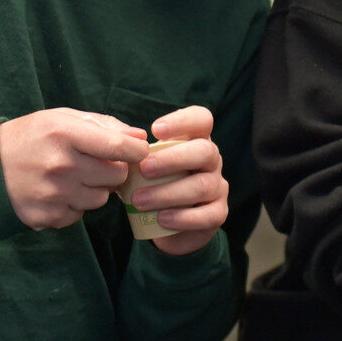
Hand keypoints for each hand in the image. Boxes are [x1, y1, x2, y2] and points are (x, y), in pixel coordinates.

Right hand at [0, 109, 144, 229]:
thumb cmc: (31, 138)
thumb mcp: (62, 119)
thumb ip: (105, 125)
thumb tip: (140, 138)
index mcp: (65, 134)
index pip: (119, 147)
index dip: (136, 151)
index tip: (138, 152)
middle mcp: (60, 165)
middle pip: (116, 176)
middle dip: (114, 170)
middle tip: (96, 164)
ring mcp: (53, 194)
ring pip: (101, 199)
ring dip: (94, 190)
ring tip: (72, 177)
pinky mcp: (46, 216)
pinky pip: (80, 215)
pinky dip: (74, 206)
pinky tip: (57, 193)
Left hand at [132, 106, 230, 256]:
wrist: (162, 221)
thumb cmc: (149, 182)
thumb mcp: (141, 163)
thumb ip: (132, 151)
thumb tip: (123, 141)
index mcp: (195, 140)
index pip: (202, 119)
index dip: (183, 121)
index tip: (155, 129)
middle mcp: (212, 160)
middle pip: (205, 151)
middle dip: (173, 159)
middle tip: (143, 169)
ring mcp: (218, 186)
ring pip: (202, 186)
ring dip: (168, 193)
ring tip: (139, 201)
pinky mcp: (218, 212)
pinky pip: (208, 215)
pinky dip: (183, 218)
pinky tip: (161, 219)